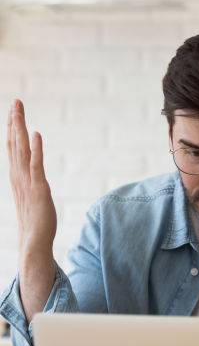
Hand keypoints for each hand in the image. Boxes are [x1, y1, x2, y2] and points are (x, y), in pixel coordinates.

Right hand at [7, 99, 56, 321]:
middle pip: (15, 145)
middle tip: (15, 101)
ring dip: (20, 129)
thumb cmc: (36, 221)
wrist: (35, 243)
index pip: (14, 149)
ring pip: (21, 151)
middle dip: (14, 122)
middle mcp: (19, 177)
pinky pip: (36, 166)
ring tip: (18, 109)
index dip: (13, 130)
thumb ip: (31, 184)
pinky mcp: (38, 191)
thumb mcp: (32, 197)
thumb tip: (34, 174)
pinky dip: (35, 150)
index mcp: (17, 178)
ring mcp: (27, 183)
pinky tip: (36, 134)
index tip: (14, 112)